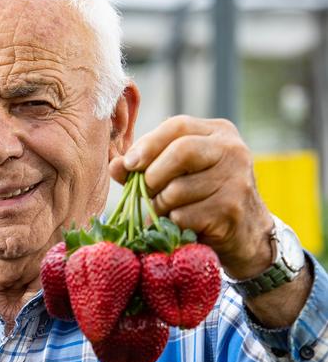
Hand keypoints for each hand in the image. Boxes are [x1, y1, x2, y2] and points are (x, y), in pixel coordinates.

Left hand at [109, 115, 272, 279]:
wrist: (246, 235)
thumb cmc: (204, 200)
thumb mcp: (179, 175)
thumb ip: (146, 167)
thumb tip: (115, 165)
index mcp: (218, 133)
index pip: (178, 125)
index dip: (148, 144)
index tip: (130, 164)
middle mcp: (232, 150)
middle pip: (181, 151)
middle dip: (153, 175)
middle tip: (146, 192)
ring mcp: (235, 179)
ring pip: (177, 189)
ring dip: (161, 205)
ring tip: (167, 212)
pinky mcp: (231, 209)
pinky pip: (183, 215)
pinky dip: (174, 223)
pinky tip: (182, 225)